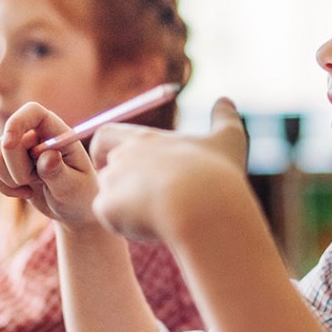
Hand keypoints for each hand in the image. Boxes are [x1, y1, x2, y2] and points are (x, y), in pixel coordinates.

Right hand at [0, 102, 102, 231]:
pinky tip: (26, 193)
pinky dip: (4, 187)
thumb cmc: (80, 195)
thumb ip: (59, 172)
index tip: (9, 144)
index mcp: (57, 132)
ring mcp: (19, 148)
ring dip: (10, 179)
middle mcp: (36, 135)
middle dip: (17, 170)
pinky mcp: (7, 163)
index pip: (32, 111)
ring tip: (33, 187)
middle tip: (38, 183)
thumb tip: (48, 156)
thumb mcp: (74, 188)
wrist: (73, 209)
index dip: (17, 122)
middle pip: (7, 142)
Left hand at [89, 98, 248, 242]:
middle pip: (108, 171)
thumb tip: (227, 101)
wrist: (203, 208)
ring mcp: (112, 182)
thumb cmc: (216, 173)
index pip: (105, 135)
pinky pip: (110, 220)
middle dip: (125, 187)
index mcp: (145, 138)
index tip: (117, 162)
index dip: (104, 149)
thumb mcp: (227, 140)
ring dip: (128, 209)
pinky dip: (127, 226)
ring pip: (110, 198)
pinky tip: (154, 230)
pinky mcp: (107, 209)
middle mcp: (122, 156)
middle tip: (154, 202)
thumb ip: (224, 118)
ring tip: (161, 219)